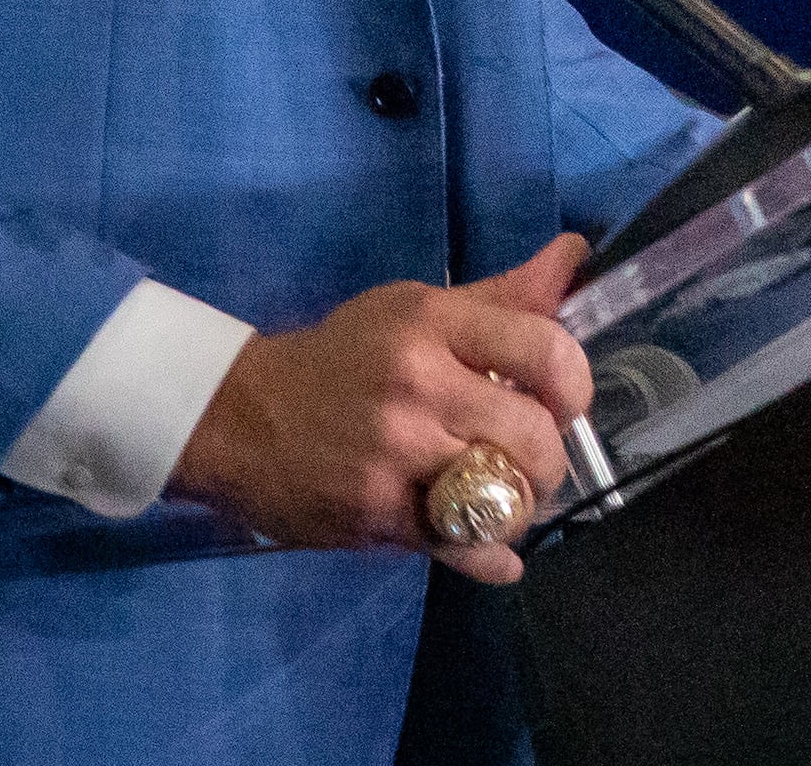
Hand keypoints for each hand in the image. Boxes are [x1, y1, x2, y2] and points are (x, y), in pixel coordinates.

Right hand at [168, 232, 590, 585]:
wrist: (236, 416)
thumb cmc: (342, 357)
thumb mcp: (415, 309)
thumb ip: (502, 294)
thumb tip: (574, 252)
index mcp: (434, 325)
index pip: (542, 349)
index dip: (574, 384)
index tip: (565, 403)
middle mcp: (418, 386)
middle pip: (530, 432)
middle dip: (550, 458)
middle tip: (536, 462)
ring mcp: (395, 454)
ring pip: (500, 493)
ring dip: (521, 507)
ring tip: (510, 500)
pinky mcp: (374, 512)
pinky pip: (456, 543)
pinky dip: (488, 558)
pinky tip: (499, 557)